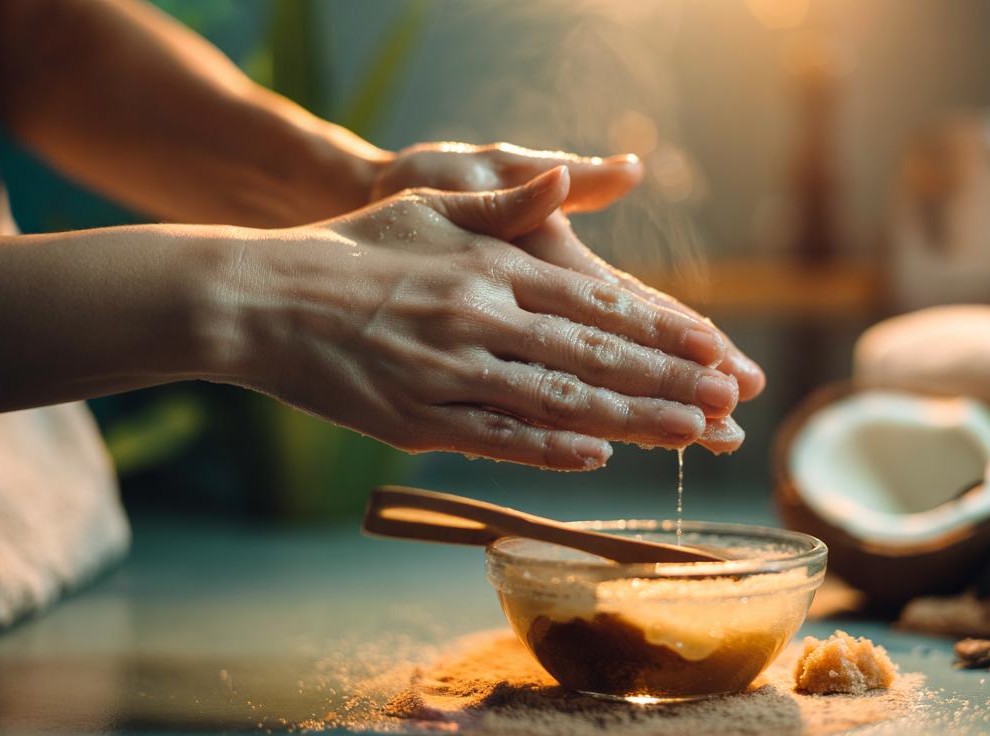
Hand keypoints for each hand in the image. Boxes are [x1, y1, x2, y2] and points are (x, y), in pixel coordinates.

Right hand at [228, 168, 739, 470]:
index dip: (663, 326)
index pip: (599, 300)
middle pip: (595, 352)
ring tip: (693, 432)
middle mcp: (481, 316)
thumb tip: (573, 177)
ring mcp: (450, 371)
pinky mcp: (415, 419)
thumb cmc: (350, 250)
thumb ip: (508, 204)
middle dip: (671, 377)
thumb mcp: (430, 207)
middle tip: (730, 397)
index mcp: (492, 265)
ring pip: (559, 399)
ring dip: (632, 417)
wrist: (260, 298)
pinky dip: (550, 449)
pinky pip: (496, 439)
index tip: (715, 344)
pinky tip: (599, 456)